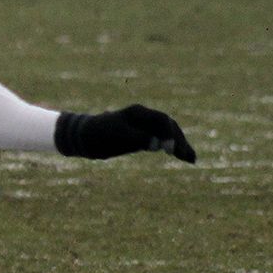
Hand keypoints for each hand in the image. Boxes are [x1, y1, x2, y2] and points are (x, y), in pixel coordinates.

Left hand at [54, 104, 196, 162]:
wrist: (82, 136)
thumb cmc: (98, 135)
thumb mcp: (117, 138)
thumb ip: (137, 139)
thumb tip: (156, 144)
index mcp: (138, 113)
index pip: (162, 120)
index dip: (169, 134)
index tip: (170, 149)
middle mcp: (144, 117)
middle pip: (169, 126)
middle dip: (179, 140)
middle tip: (188, 157)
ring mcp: (144, 125)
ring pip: (168, 133)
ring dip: (179, 145)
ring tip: (191, 160)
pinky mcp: (143, 135)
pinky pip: (162, 140)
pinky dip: (172, 148)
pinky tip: (182, 157)